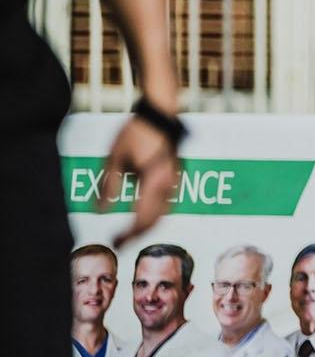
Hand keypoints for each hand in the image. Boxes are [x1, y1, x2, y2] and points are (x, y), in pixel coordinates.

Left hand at [100, 114, 180, 245]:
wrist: (159, 114)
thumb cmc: (136, 132)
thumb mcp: (115, 159)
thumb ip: (108, 186)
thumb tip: (99, 210)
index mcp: (154, 183)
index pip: (142, 218)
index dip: (129, 234)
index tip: (115, 241)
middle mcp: (168, 186)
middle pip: (155, 220)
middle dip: (137, 234)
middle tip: (120, 241)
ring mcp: (174, 181)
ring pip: (162, 213)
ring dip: (146, 225)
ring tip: (129, 231)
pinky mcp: (174, 177)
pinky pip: (166, 202)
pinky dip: (153, 212)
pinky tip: (142, 213)